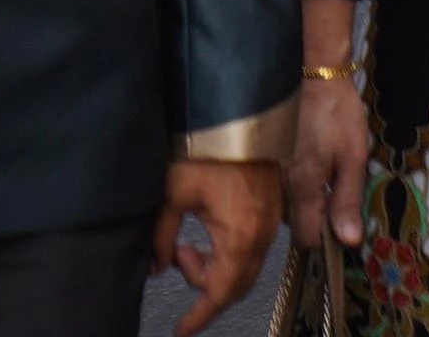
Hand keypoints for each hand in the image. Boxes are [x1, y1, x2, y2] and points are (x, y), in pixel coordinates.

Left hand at [150, 156, 279, 336]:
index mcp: (240, 237)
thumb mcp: (174, 193)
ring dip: (216, 268)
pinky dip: (229, 253)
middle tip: (176, 260)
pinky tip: (208, 233)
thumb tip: (156, 266)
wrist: (240, 113)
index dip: (199, 316)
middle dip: (204, 286)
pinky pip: (253, 249)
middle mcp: (261, 236)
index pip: (219, 293)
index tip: (181, 330)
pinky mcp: (271, 210)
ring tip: (187, 243)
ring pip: (245, 268)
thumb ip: (162, 235)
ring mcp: (270, 223)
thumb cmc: (208, 147)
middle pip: (235, 286)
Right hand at [285, 75, 368, 254]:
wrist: (312, 72)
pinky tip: (307, 163)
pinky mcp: (266, 155)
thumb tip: (348, 240)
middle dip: (315, 217)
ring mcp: (270, 169)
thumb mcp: (353, 156)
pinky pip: (278, 184)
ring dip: (303, 200)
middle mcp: (281, 183)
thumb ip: (348, 200)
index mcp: (303, 186)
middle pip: (293, 222)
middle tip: (335, 194)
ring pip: (285, 204)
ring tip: (323, 175)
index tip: (340, 224)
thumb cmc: (336, 112)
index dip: (325, 238)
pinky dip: (293, 183)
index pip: (306, 237)